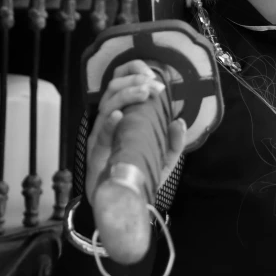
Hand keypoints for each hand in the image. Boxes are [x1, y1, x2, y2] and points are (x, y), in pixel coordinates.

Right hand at [85, 60, 185, 202]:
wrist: (123, 204)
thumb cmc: (139, 175)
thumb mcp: (164, 159)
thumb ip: (174, 142)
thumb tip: (179, 121)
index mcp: (123, 116)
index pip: (121, 84)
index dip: (133, 72)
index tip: (153, 73)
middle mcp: (109, 121)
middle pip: (112, 88)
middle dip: (133, 79)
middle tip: (153, 83)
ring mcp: (101, 135)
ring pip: (107, 105)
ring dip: (126, 94)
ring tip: (146, 92)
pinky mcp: (96, 152)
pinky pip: (100, 134)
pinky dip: (109, 123)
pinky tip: (120, 116)